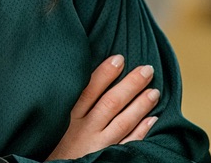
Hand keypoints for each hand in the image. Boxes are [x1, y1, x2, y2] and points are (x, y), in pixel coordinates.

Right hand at [45, 55, 159, 160]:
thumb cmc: (55, 143)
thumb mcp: (55, 120)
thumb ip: (70, 102)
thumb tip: (83, 76)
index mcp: (69, 116)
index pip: (89, 90)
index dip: (105, 73)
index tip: (119, 58)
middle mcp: (85, 129)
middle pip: (111, 103)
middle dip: (131, 85)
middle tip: (147, 70)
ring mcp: (98, 144)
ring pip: (123, 121)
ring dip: (140, 105)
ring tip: (155, 92)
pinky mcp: (107, 156)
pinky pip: (129, 143)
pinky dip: (141, 131)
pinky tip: (152, 120)